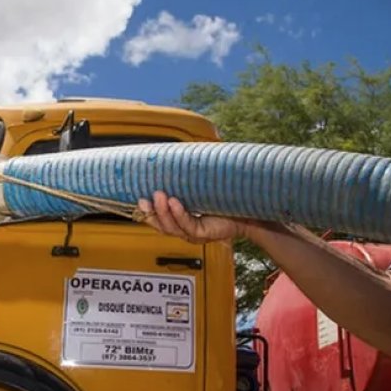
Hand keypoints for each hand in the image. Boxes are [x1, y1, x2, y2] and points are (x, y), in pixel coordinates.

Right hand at [137, 191, 253, 243]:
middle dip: (151, 212)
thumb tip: (177, 157)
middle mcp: (185, 228)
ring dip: (162, 212)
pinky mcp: (204, 234)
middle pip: (161, 225)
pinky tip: (175, 203)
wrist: (250, 212)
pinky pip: (187, 225)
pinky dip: (179, 214)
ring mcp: (193, 233)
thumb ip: (187, 180)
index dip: (148, 212)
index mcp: (181, 220)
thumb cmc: (228, 201)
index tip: (140, 199)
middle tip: (145, 199)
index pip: (159, 219)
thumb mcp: (202, 188)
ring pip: (171, 227)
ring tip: (159, 196)